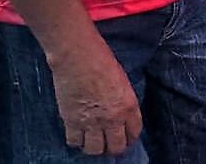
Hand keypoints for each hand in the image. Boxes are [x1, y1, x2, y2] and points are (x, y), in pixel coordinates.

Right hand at [50, 41, 141, 156]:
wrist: (77, 55)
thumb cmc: (100, 59)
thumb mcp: (121, 80)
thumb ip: (122, 100)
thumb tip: (120, 114)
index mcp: (128, 105)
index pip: (134, 133)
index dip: (130, 137)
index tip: (126, 137)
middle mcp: (112, 118)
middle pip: (116, 147)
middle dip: (115, 147)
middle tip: (110, 142)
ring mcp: (91, 122)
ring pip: (95, 150)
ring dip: (95, 146)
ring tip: (94, 139)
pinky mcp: (72, 121)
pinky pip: (75, 142)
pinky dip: (77, 140)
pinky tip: (78, 133)